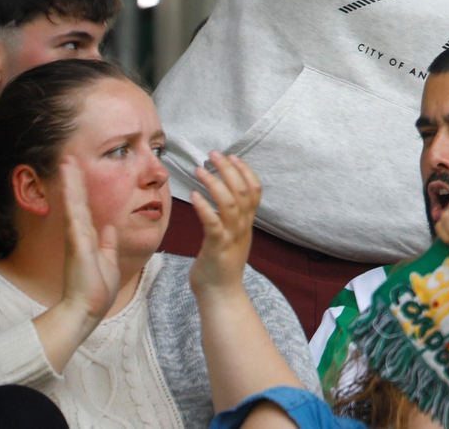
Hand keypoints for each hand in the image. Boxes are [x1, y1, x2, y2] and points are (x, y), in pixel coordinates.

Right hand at [57, 154, 120, 324]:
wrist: (87, 310)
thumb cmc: (97, 289)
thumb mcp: (108, 261)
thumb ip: (108, 243)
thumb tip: (110, 227)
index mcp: (90, 238)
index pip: (87, 207)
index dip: (84, 189)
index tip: (81, 171)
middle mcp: (81, 234)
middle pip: (78, 200)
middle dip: (75, 179)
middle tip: (69, 158)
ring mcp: (77, 238)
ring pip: (74, 204)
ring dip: (71, 182)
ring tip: (67, 162)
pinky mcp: (78, 243)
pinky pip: (75, 216)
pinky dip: (72, 199)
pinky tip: (70, 185)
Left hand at [189, 151, 261, 297]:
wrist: (221, 295)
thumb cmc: (220, 266)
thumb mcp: (232, 237)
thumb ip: (231, 219)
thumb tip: (224, 200)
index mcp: (247, 223)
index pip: (255, 190)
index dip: (246, 171)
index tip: (233, 156)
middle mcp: (243, 227)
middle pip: (243, 191)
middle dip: (229, 169)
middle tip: (214, 154)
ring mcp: (232, 237)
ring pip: (230, 203)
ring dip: (215, 183)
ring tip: (199, 169)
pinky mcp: (217, 248)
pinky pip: (213, 224)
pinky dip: (204, 207)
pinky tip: (193, 196)